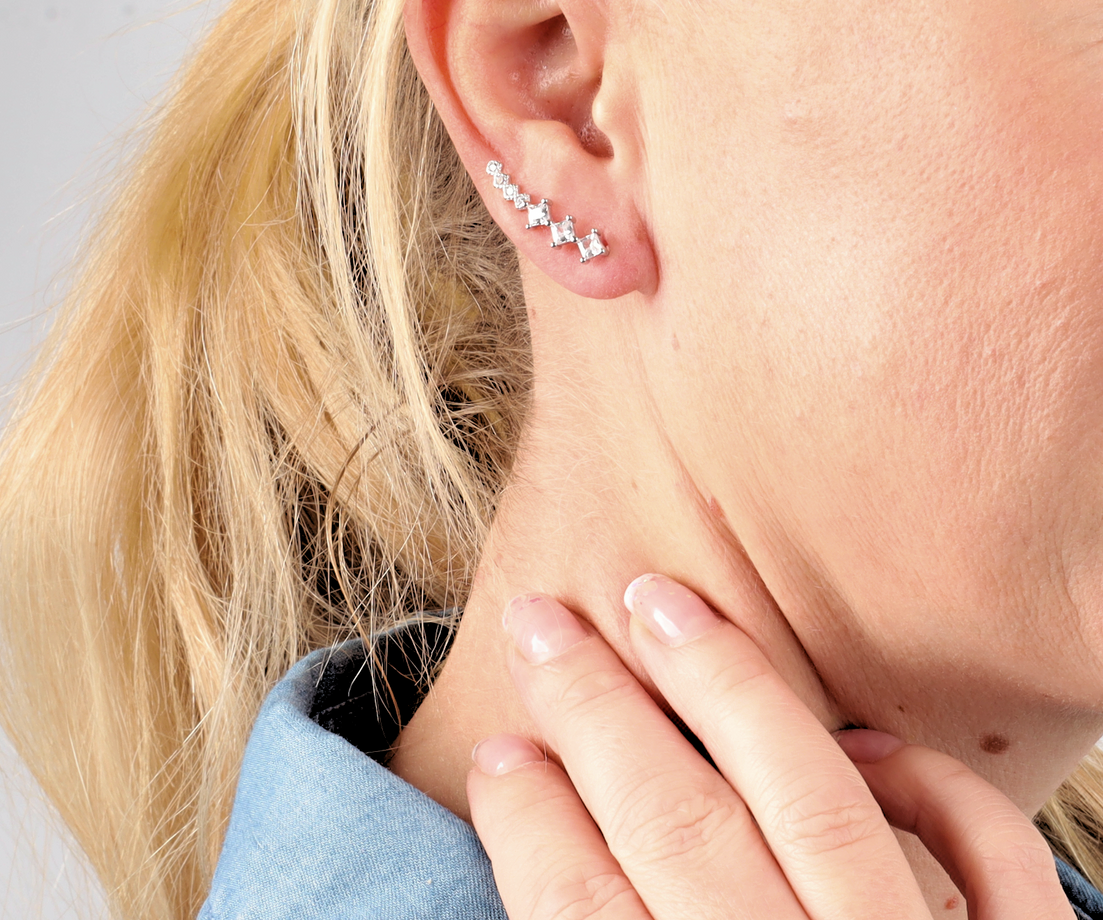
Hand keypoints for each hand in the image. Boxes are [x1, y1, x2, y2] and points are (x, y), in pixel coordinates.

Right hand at [467, 576, 1070, 919]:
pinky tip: (861, 742)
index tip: (496, 751)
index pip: (584, 918)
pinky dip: (933, 791)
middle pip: (680, 832)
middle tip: (541, 618)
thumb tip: (547, 879)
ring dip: (725, 688)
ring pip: (816, 807)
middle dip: (597, 711)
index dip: (530, 821)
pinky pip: (991, 866)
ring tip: (653, 601)